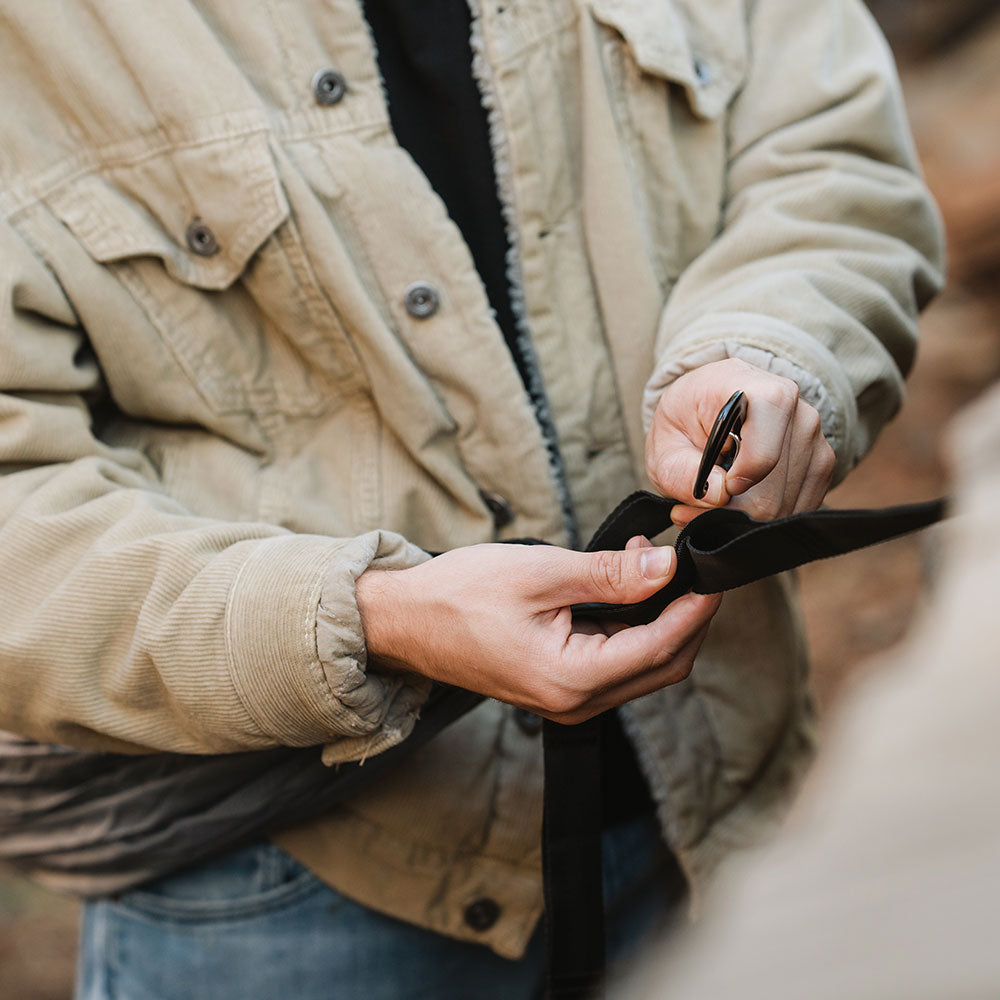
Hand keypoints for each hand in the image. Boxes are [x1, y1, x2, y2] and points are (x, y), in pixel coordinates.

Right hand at [355, 537, 720, 724]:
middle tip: (692, 569)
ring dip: (660, 623)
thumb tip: (667, 566)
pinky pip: (614, 666)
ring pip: (641, 668)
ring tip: (656, 569)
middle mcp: (574, 702)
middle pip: (661, 666)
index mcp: (571, 679)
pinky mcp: (557, 689)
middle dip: (686, 619)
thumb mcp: (540, 572)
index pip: (660, 647)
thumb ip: (610, 573)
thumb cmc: (458, 594)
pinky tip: (627, 592)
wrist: (404, 622)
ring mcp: (565, 701)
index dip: (695, 610)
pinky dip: (631, 631)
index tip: (714, 574)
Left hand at [645, 358, 835, 525]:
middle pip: (772, 494)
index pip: (763, 455)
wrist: (712, 401)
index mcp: (760, 392)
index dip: (735, 485)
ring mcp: (815, 440)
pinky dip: (764, 517)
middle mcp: (798, 413)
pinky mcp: (822, 464)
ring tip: (709, 502)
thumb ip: (680, 472)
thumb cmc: (687, 417)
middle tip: (691, 511)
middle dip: (729, 513)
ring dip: (743, 517)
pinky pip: (797, 509)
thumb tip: (720, 495)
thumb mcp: (664, 441)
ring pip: (785, 508)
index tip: (711, 489)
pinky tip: (736, 503)